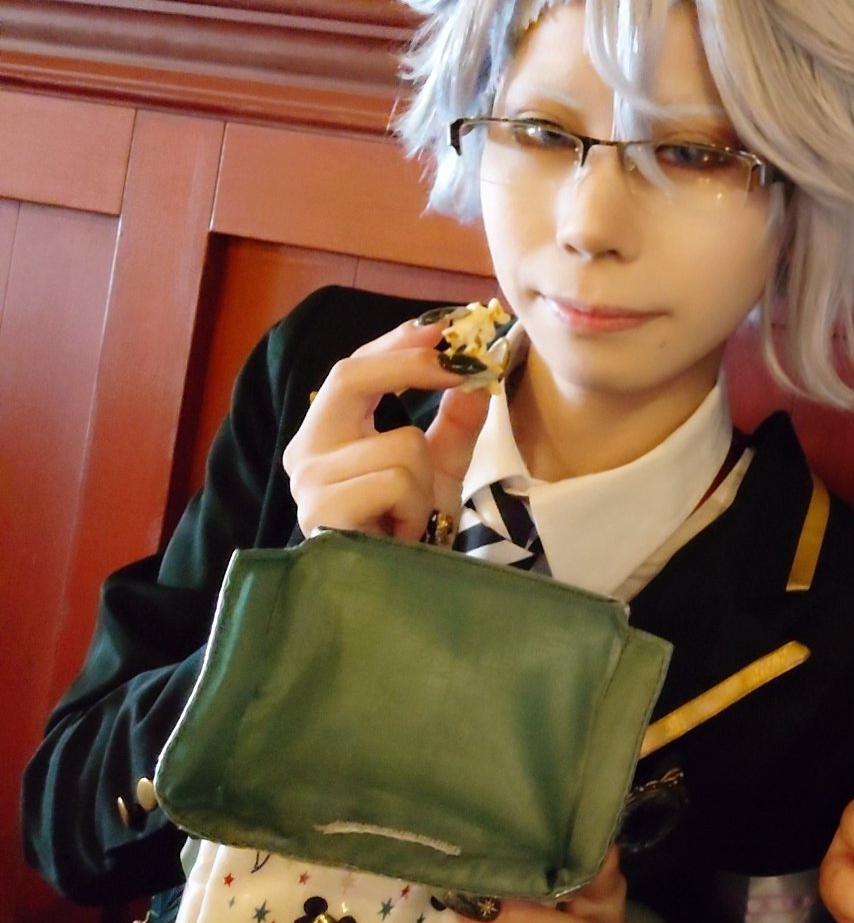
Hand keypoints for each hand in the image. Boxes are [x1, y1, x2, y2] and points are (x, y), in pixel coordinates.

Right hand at [283, 314, 490, 539]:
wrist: (397, 594)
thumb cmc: (406, 531)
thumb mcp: (440, 468)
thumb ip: (455, 422)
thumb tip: (480, 374)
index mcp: (326, 434)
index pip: (352, 369)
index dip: (397, 344)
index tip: (446, 328)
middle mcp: (305, 452)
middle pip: (351, 376)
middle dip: (415, 367)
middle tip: (466, 371)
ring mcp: (307, 483)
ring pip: (401, 443)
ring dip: (427, 481)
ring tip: (414, 514)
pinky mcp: (321, 513)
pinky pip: (397, 482)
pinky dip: (417, 508)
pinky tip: (404, 532)